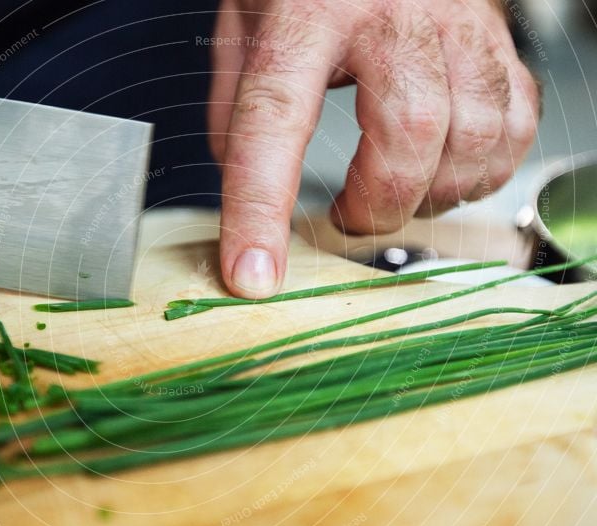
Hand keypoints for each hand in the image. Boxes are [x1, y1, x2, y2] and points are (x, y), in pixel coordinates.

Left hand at [208, 0, 539, 297]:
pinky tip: (443, 167)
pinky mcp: (495, 38)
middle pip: (407, 133)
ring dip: (431, 193)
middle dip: (376, 204)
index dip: (260, 208)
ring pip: (474, 135)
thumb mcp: (243, 24)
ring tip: (393, 191)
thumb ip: (236, 107)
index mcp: (307, 10)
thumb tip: (248, 190)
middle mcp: (391, 14)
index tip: (254, 275)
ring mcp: (456, 23)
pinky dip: (483, 169)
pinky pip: (514, 122)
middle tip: (347, 216)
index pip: (275, 118)